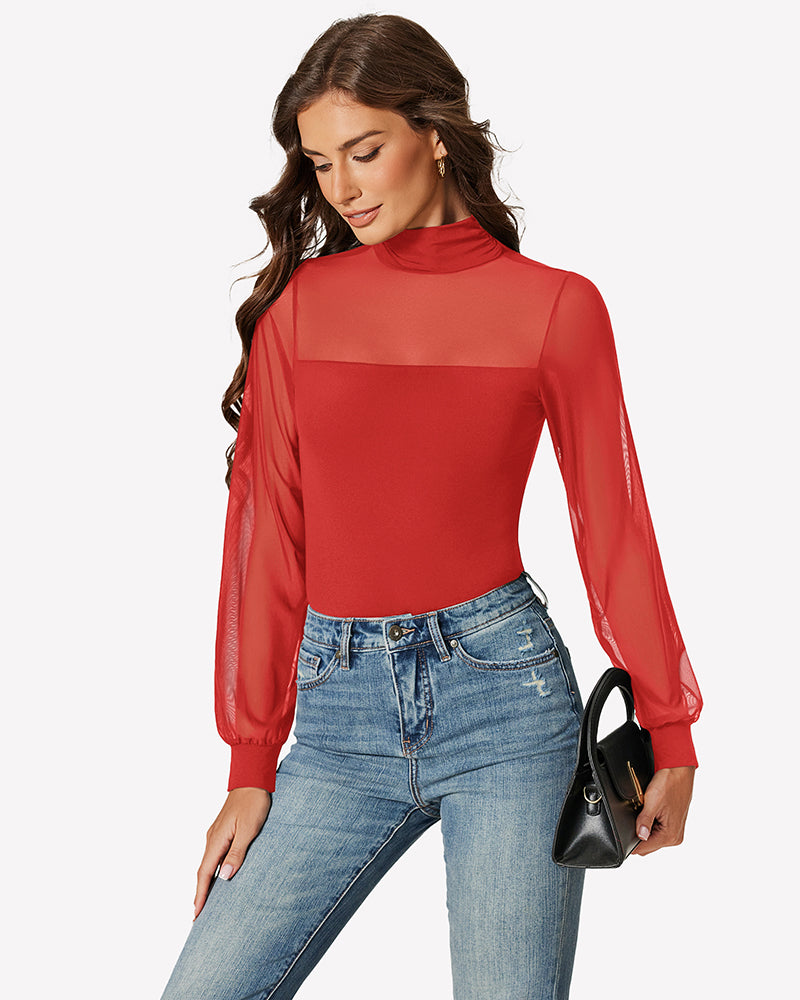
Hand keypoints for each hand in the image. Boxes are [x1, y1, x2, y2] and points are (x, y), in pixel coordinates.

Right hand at [193, 787, 271, 919]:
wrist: (252, 779)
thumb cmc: (253, 803)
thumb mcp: (249, 828)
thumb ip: (238, 852)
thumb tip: (225, 876)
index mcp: (217, 839)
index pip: (205, 873)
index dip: (201, 894)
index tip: (196, 913)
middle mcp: (212, 838)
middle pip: (203, 871)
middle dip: (200, 893)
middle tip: (197, 915)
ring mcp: (216, 834)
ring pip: (208, 863)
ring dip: (205, 883)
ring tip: (206, 902)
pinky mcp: (222, 831)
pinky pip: (214, 855)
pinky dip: (212, 870)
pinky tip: (218, 876)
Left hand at [630, 766, 694, 856]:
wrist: (679, 770)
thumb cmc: (669, 783)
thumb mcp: (652, 801)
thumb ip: (645, 821)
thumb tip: (640, 836)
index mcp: (670, 835)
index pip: (644, 848)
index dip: (631, 843)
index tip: (622, 834)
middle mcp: (674, 837)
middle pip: (648, 845)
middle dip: (637, 835)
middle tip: (632, 819)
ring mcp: (675, 831)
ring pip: (652, 838)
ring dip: (644, 829)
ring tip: (642, 813)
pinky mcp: (673, 824)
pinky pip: (657, 831)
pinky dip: (650, 824)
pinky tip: (648, 813)